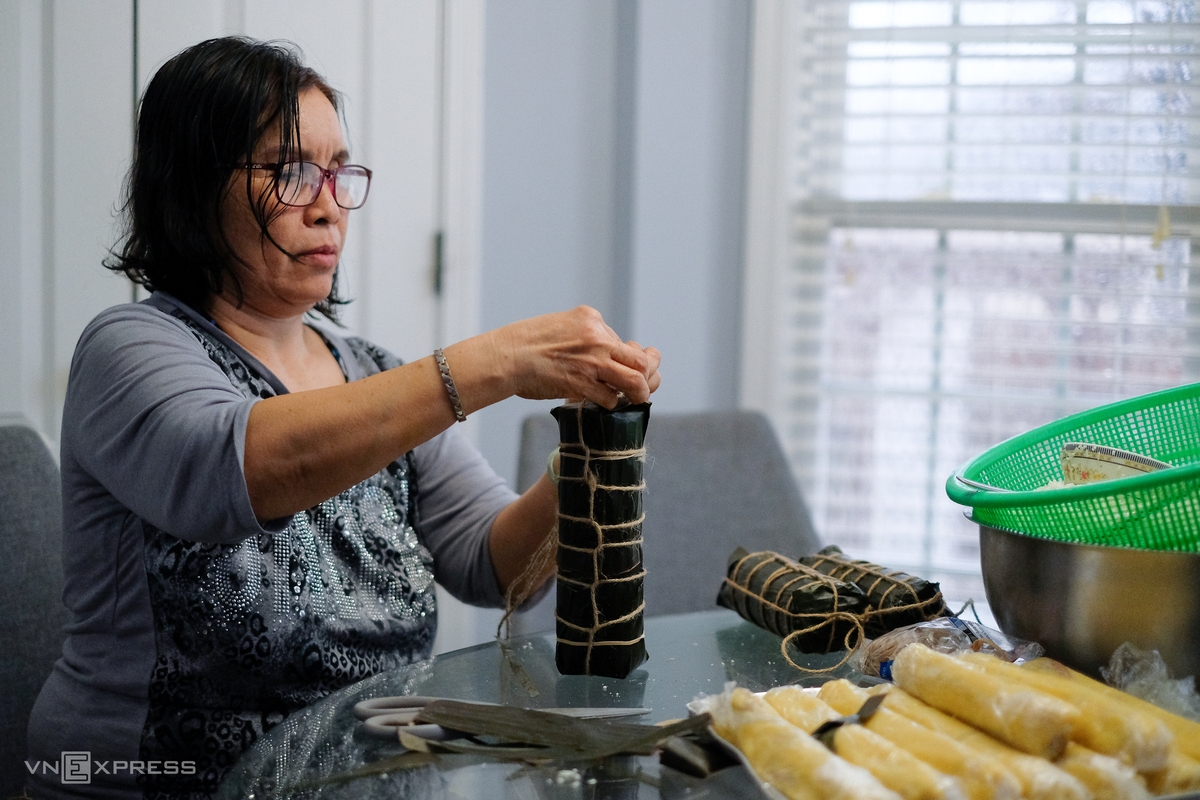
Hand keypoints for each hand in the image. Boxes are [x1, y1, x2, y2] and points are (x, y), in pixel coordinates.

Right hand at [494, 306, 661, 407]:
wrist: (507, 356)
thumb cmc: (526, 343)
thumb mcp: (560, 325)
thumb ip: (583, 335)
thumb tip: (599, 352)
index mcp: (591, 319)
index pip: (621, 341)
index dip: (623, 358)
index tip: (618, 368)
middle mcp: (597, 337)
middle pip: (639, 359)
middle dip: (645, 374)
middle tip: (639, 386)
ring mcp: (592, 361)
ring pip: (635, 380)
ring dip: (638, 393)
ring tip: (635, 399)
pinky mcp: (583, 383)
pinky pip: (611, 398)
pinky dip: (611, 403)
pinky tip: (603, 404)